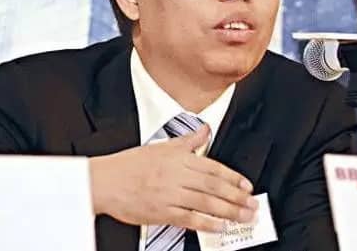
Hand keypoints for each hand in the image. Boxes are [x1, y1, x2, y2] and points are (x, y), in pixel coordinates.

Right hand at [89, 124, 257, 231]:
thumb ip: (188, 140)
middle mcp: (177, 176)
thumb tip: (206, 129)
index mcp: (179, 159)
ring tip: (244, 217)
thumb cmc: (130, 164)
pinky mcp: (162, 213)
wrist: (104, 181)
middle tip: (253, 205)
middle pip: (214, 186)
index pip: (213, 168)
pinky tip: (220, 227)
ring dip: (229, 211)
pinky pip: (189, 219)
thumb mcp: (162, 146)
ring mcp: (170, 195)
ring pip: (206, 203)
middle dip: (237, 197)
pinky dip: (206, 223)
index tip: (247, 186)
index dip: (233, 177)